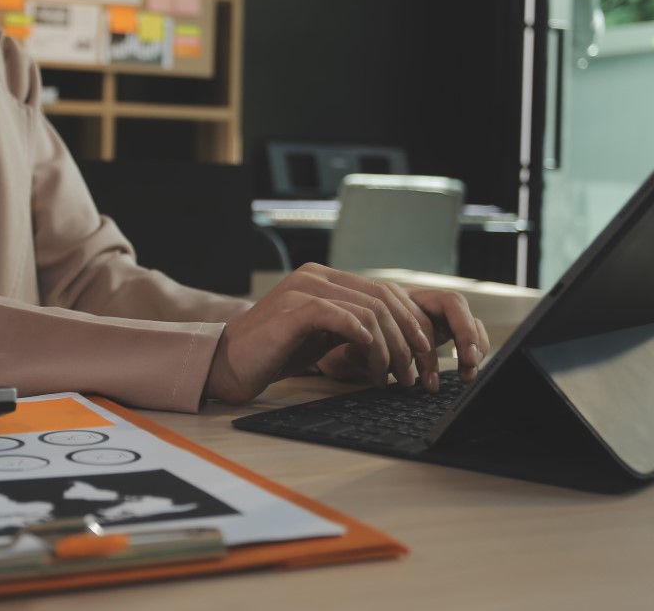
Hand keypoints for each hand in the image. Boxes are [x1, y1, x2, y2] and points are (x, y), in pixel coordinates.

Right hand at [204, 264, 488, 404]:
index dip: (412, 325)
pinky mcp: (295, 307)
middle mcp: (318, 276)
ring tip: (391, 379)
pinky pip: (344, 317)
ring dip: (390, 350)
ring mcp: (305, 288)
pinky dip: (364, 340)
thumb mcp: (322, 337)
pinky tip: (371, 362)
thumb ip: (352, 328)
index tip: (424, 359)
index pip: (386, 293)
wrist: (229, 364)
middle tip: (417, 375)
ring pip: (371, 311)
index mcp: (326, 278)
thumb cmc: (274, 354)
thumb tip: (398, 342)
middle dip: (409, 341)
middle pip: (385, 300)